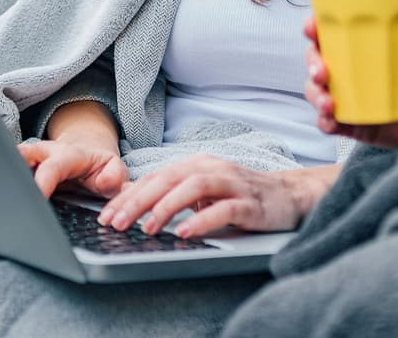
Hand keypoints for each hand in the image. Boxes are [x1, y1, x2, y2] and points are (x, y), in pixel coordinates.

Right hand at [18, 137, 128, 198]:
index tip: (38, 199)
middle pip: (22, 154)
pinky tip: (7, 200)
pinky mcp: (23, 166)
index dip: (42, 183)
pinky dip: (8, 185)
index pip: (52, 168)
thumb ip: (115, 177)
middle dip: (14, 171)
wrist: (87, 154)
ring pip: (11, 160)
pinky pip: (10, 172)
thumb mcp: (115, 169)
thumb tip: (104, 183)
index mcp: (69, 155)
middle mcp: (45, 152)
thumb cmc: (99, 167)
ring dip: (7, 177)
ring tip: (5, 200)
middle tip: (11, 196)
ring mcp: (31, 158)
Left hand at [94, 155, 330, 239]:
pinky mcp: (251, 203)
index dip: (128, 195)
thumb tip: (133, 202)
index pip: (154, 178)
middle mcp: (212, 168)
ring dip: (166, 207)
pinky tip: (185, 232)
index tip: (106, 214)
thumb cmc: (242, 194)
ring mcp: (233, 183)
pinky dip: (202, 219)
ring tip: (147, 227)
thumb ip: (174, 193)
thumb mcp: (204, 191)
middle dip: (137, 201)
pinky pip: (224, 209)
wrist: (290, 195)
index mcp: (196, 164)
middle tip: (116, 222)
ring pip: (193, 187)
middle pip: (168, 178)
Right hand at [302, 17, 397, 148]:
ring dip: (316, 95)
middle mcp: (350, 69)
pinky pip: (330, 123)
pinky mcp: (353, 124)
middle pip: (316, 61)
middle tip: (321, 71)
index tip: (312, 27)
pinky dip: (325, 122)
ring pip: (317, 92)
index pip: (332, 31)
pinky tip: (330, 121)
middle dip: (312, 63)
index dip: (315, 27)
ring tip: (329, 102)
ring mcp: (349, 97)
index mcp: (364, 45)